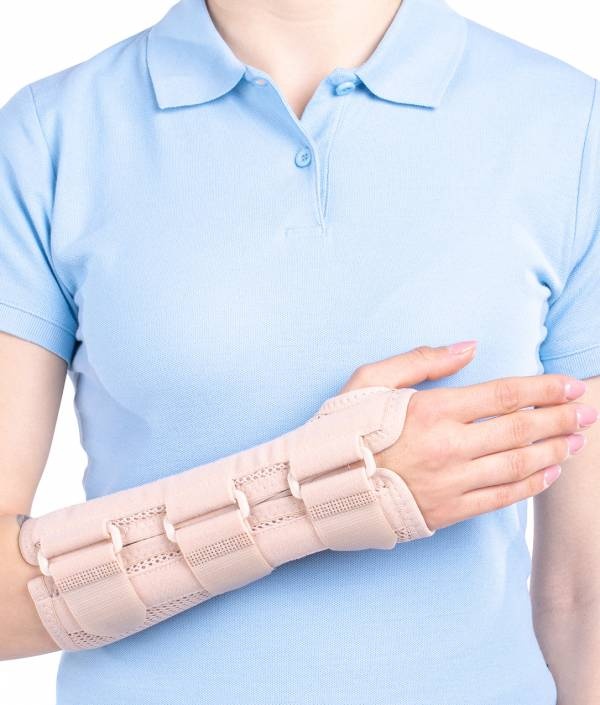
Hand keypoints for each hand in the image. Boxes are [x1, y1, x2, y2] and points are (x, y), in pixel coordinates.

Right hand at [342, 341, 597, 529]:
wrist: (318, 488)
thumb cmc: (342, 429)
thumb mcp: (370, 379)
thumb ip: (421, 359)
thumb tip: (469, 346)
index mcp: (432, 410)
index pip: (505, 396)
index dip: (545, 390)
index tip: (571, 385)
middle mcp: (448, 447)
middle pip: (521, 431)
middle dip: (561, 419)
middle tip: (589, 411)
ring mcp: (450, 483)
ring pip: (517, 467)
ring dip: (553, 452)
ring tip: (577, 441)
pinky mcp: (447, 511)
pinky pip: (500, 499)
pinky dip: (529, 486)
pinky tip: (548, 474)